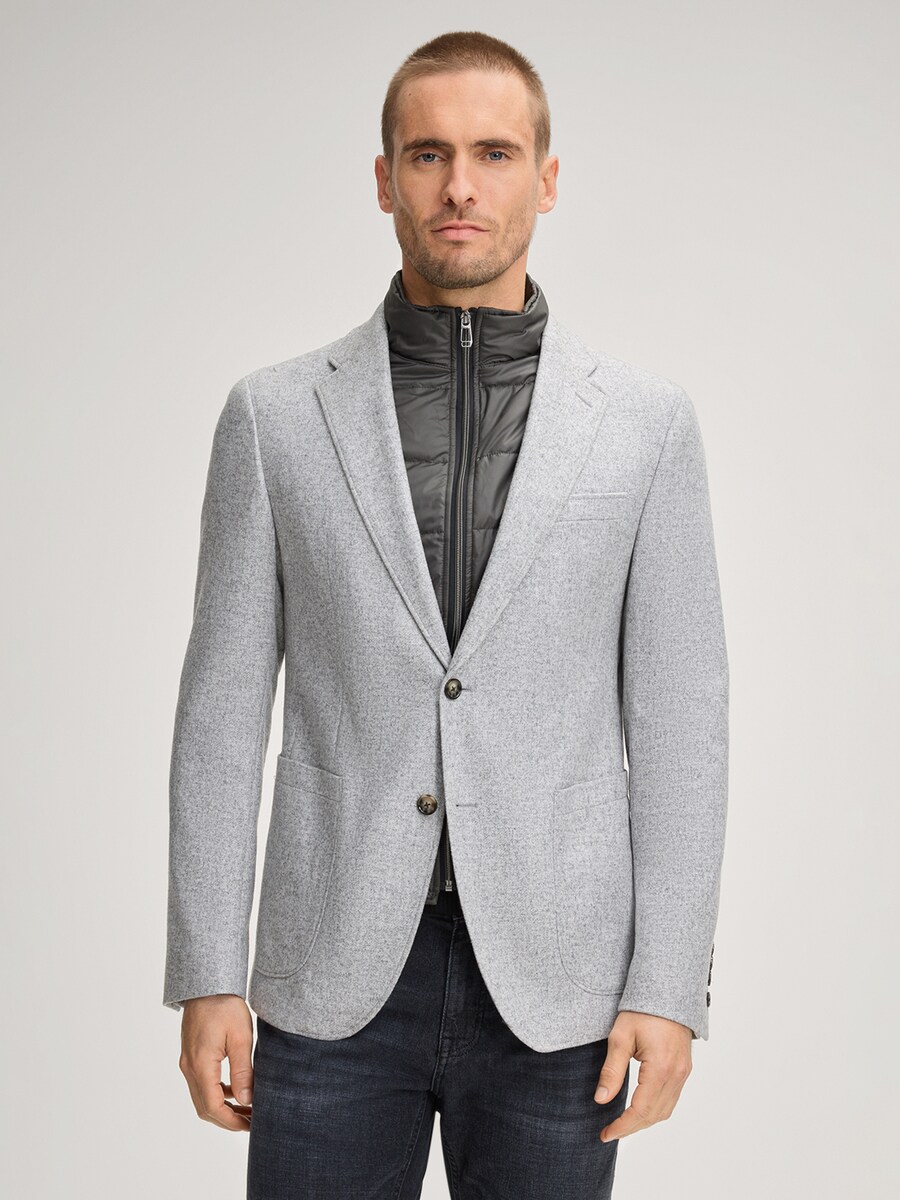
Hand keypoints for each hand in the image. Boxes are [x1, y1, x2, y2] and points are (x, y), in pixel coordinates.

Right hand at [178, 995, 254, 1130]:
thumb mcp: (240, 1037)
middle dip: (228, 1119)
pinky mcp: (192, 1056)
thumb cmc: (224, 1006)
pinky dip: (218, 1093)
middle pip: (205, 1107)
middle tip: (251, 1123)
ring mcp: (188, 1062)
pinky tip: (235, 1090)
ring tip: (247, 1110)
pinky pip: (202, 1083)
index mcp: (200, 1065)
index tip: (250, 1125)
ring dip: (223, 1107)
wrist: (207, 985)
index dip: (231, 1121)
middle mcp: (189, 1067)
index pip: (212, 1106)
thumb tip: (246, 1100)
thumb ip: (242, 1071)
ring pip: (202, 1097)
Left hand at [594, 1011, 692, 1141]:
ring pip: (665, 1110)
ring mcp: (683, 1073)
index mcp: (660, 1069)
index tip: (605, 1134)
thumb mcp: (620, 1037)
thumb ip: (612, 1071)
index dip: (622, 1126)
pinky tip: (640, 1108)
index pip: (640, 1110)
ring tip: (622, 1123)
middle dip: (631, 1127)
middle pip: (654, 1115)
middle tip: (609, 1132)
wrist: (668, 991)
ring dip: (644, 1121)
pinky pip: (672, 1099)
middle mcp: (677, 1075)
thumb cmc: (642, 1010)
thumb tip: (601, 1100)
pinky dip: (655, 1110)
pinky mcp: (684, 1069)